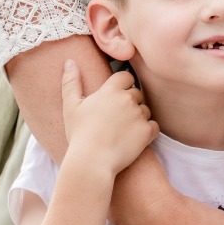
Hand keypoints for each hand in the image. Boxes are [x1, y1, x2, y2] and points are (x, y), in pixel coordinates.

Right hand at [60, 60, 157, 176]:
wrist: (91, 162)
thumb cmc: (79, 134)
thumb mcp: (70, 106)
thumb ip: (71, 82)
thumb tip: (69, 62)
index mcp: (111, 90)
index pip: (125, 76)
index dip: (122, 85)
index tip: (115, 97)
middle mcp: (128, 99)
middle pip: (136, 94)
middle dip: (130, 103)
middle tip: (116, 118)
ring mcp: (139, 115)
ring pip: (145, 110)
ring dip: (139, 117)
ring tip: (123, 130)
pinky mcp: (147, 132)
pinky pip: (154, 127)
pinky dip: (147, 132)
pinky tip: (134, 139)